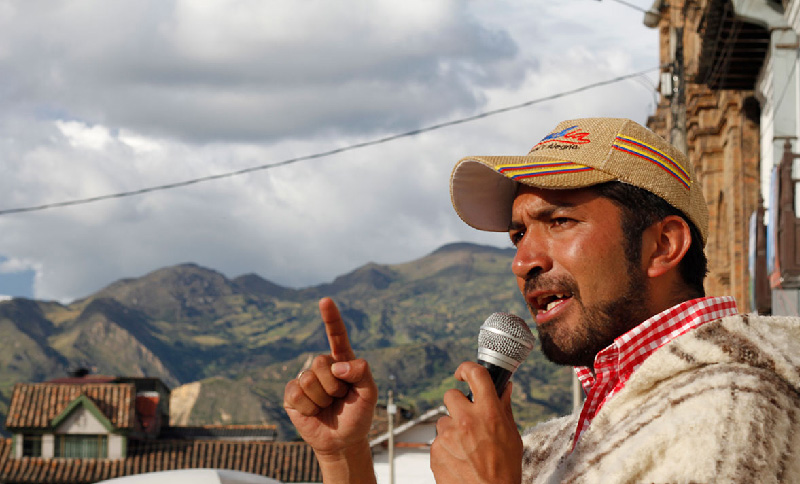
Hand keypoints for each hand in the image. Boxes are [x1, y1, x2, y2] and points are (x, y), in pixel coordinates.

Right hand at [283, 298, 377, 482]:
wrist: (342, 441)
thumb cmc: (358, 415)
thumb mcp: (369, 393)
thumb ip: (362, 373)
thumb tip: (337, 366)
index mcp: (342, 361)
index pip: (336, 336)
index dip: (330, 318)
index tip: (325, 300)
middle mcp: (323, 367)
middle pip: (320, 362)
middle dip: (333, 385)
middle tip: (339, 398)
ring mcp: (306, 379)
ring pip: (309, 380)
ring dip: (322, 399)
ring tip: (328, 406)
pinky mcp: (292, 394)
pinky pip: (296, 393)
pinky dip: (308, 407)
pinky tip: (314, 412)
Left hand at [430, 361, 522, 483]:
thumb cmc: (504, 470)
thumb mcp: (512, 436)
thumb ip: (504, 408)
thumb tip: (505, 387)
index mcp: (489, 414)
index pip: (476, 374)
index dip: (467, 368)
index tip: (463, 372)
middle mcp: (466, 420)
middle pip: (451, 395)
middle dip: (457, 404)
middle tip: (467, 419)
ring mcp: (448, 435)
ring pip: (443, 421)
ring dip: (452, 430)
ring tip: (466, 448)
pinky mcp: (435, 450)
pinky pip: (437, 441)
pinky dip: (446, 448)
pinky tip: (459, 459)